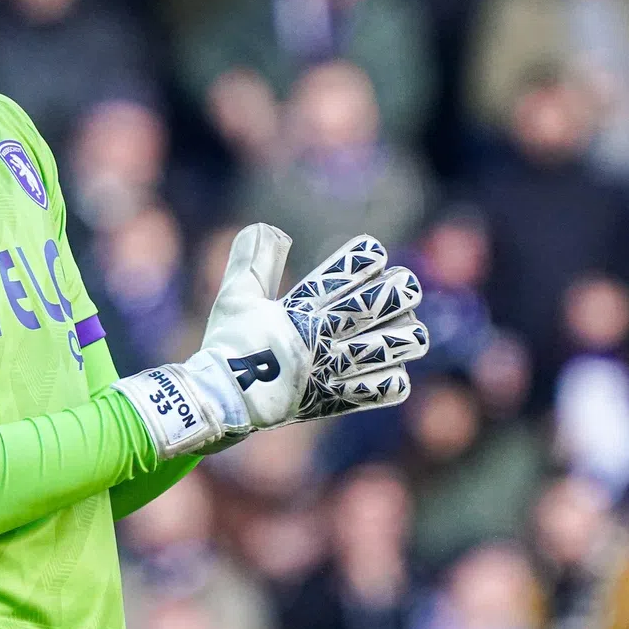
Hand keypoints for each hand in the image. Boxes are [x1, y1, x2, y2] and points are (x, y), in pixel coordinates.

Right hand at [113, 225, 428, 458]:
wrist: (222, 401)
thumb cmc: (229, 346)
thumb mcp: (236, 296)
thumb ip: (253, 260)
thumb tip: (270, 227)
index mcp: (302, 308)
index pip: (347, 272)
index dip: (366, 259)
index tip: (373, 254)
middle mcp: (324, 337)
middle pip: (383, 304)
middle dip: (400, 290)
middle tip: (403, 287)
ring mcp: (334, 370)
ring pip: (394, 346)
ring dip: (403, 335)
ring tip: (406, 329)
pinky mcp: (339, 400)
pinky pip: (385, 389)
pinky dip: (392, 378)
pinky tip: (390, 369)